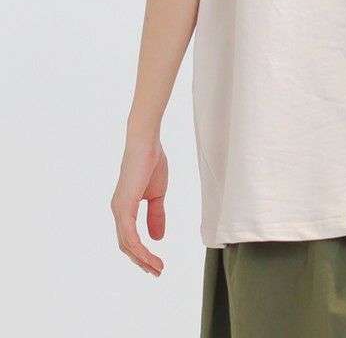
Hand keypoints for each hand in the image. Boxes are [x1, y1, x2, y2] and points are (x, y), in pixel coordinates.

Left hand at [111, 138, 167, 275]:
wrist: (147, 144)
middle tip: (157, 271)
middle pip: (126, 246)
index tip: (156, 264)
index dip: (142, 253)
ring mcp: (119, 209)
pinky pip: (129, 234)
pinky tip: (149, 254)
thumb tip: (158, 238)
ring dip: (142, 258)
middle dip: (142, 261)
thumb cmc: (151, 163)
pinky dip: (139, 247)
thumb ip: (156, 215)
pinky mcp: (124, 205)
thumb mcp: (157, 194)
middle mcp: (118, 212)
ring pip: (127, 243)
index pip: (130, 239)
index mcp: (125, 209)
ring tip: (157, 267)